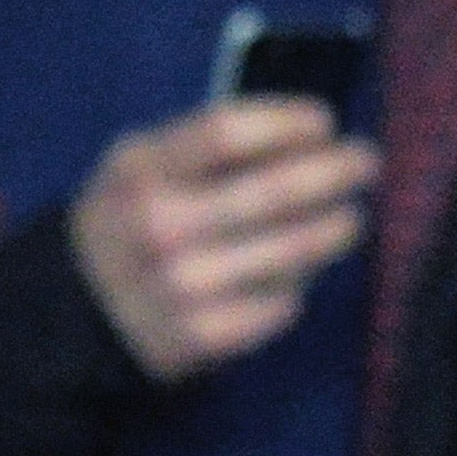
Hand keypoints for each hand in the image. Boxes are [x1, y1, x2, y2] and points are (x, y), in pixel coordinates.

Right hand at [69, 98, 379, 381]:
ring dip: (332, 230)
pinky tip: (305, 272)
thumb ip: (211, 150)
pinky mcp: (205, 335)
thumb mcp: (149, 168)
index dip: (285, 123)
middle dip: (331, 173)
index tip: (325, 120)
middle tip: (367, 161)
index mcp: (141, 168)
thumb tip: (309, 138)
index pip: (225, 132)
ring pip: (287, 252)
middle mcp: (159, 224)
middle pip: (269, 191)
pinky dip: (299, 286)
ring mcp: (181, 284)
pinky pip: (281, 305)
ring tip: (351, 218)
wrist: (88, 308)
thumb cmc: (141, 219)